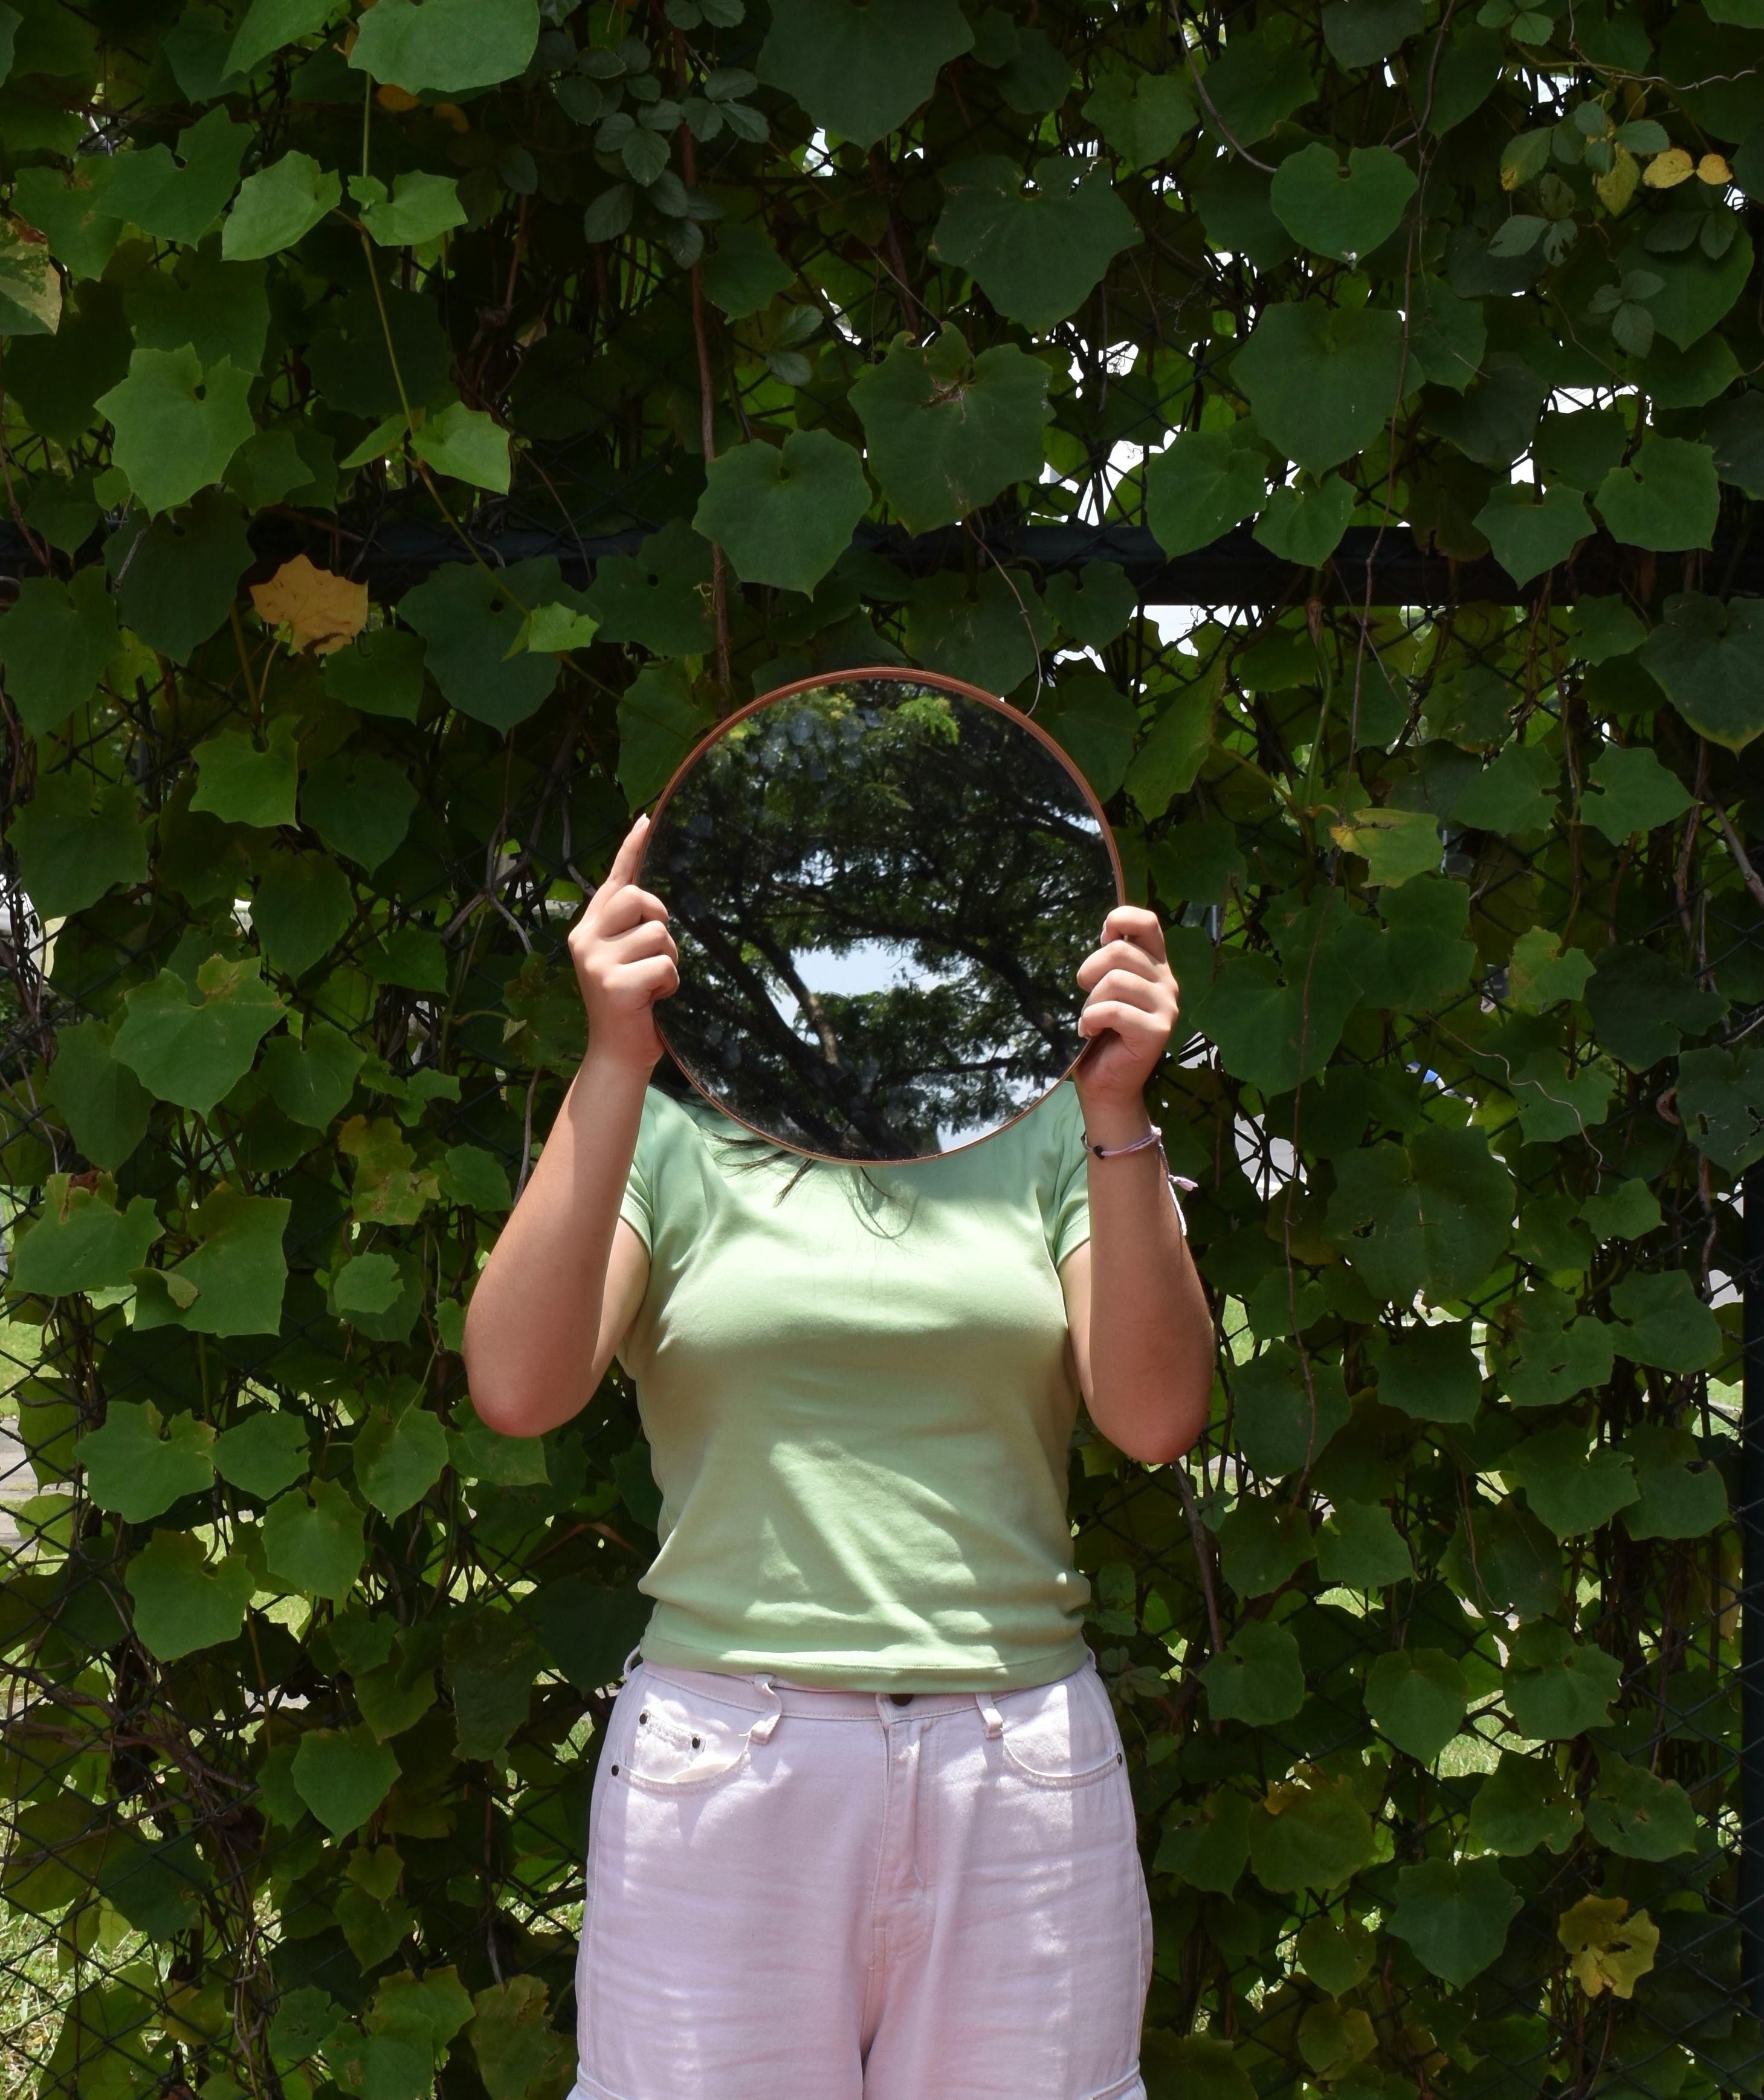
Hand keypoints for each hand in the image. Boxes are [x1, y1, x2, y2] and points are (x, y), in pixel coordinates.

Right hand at [567, 816, 678, 1072]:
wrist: (618, 1054)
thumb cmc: (633, 1004)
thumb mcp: (627, 959)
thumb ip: (633, 928)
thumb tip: (655, 896)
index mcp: (589, 928)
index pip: (615, 881)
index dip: (631, 849)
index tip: (645, 819)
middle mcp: (585, 939)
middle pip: (642, 898)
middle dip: (661, 923)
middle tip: (656, 955)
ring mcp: (595, 961)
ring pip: (660, 935)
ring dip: (670, 961)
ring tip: (652, 985)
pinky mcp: (613, 984)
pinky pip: (665, 967)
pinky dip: (671, 985)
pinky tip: (654, 1001)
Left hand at [1073, 906, 1179, 1119]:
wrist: (1107, 1083)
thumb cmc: (1101, 1032)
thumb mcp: (1104, 987)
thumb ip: (1111, 961)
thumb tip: (1108, 932)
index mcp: (1156, 965)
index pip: (1147, 921)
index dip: (1119, 920)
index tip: (1102, 940)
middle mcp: (1167, 981)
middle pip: (1120, 951)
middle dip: (1089, 971)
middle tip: (1086, 994)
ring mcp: (1167, 1006)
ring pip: (1114, 980)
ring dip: (1090, 1002)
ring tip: (1091, 1019)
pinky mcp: (1158, 1030)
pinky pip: (1113, 1010)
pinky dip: (1091, 1019)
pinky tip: (1089, 1031)